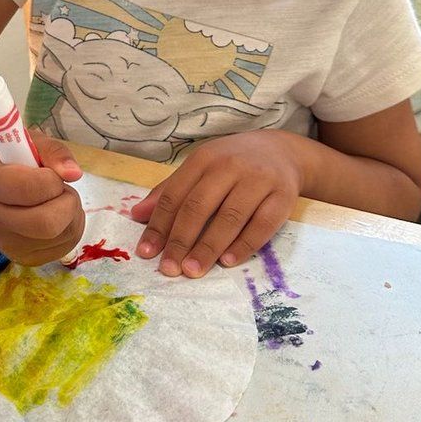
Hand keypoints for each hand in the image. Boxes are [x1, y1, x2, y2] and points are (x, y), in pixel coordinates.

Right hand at [0, 130, 83, 265]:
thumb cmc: (16, 164)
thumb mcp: (31, 145)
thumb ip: (53, 151)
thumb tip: (74, 174)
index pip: (29, 188)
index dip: (51, 179)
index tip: (49, 173)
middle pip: (47, 224)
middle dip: (66, 202)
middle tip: (61, 190)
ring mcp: (8, 245)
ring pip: (62, 234)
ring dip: (72, 212)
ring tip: (56, 200)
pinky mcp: (26, 259)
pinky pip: (67, 246)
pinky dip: (72, 227)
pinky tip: (58, 216)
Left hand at [130, 131, 303, 277]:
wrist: (283, 151)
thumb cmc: (233, 163)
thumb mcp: (201, 167)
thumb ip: (171, 190)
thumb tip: (137, 214)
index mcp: (204, 159)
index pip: (175, 195)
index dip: (159, 225)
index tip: (146, 252)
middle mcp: (230, 166)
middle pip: (199, 207)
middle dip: (181, 240)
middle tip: (169, 268)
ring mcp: (259, 180)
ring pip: (230, 217)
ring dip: (208, 247)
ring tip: (192, 270)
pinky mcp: (283, 197)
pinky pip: (262, 225)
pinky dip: (244, 245)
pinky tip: (227, 262)